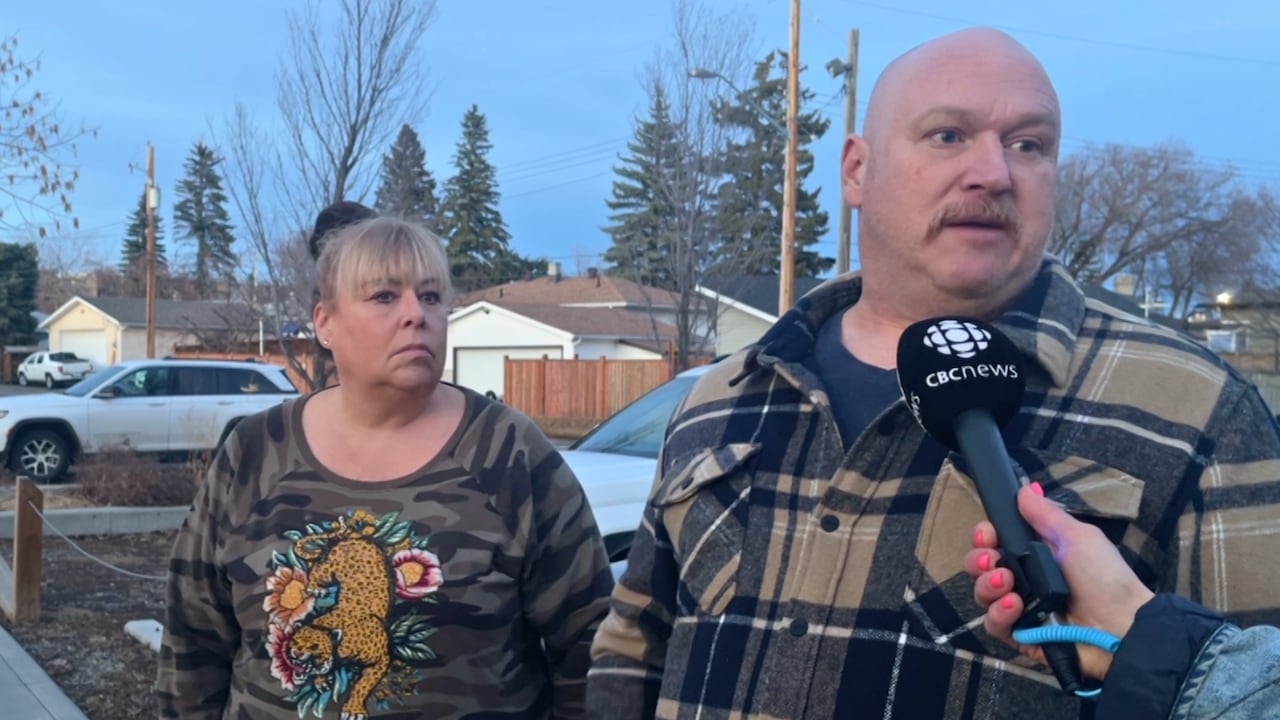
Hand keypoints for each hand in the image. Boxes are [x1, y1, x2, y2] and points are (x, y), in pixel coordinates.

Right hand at [962, 484, 1153, 679]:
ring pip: (982, 595)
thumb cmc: (1105, 578)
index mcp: (1033, 553)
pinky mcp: (1019, 635)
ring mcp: (1019, 609)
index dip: (983, 536)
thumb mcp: (1078, 537)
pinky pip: (993, 624)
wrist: (1123, 626)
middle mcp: (1022, 579)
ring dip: (989, 586)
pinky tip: (1017, 607)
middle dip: (978, 560)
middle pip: (979, 567)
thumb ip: (1047, 514)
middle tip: (993, 562)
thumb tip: (1025, 488)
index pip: (992, 541)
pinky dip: (1000, 613)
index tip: (989, 535)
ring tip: (1009, 584)